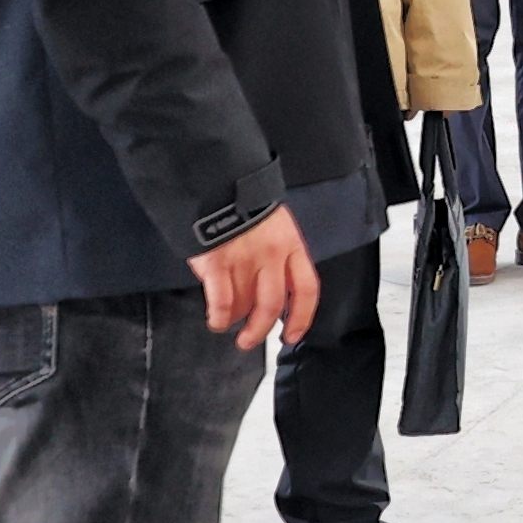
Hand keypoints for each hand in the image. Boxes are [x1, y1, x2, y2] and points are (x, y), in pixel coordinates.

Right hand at [190, 208, 319, 348]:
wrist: (218, 181)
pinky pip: (221, 302)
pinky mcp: (217, 262)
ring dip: (235, 319)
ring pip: (244, 305)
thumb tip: (275, 292)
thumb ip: (280, 257)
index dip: (301, 317)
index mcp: (292, 245)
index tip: (292, 335)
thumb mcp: (276, 226)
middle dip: (260, 330)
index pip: (306, 289)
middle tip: (249, 341)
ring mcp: (244, 259)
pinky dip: (218, 317)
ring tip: (227, 322)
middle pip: (272, 305)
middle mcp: (272, 255)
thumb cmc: (246, 205)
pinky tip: (216, 320)